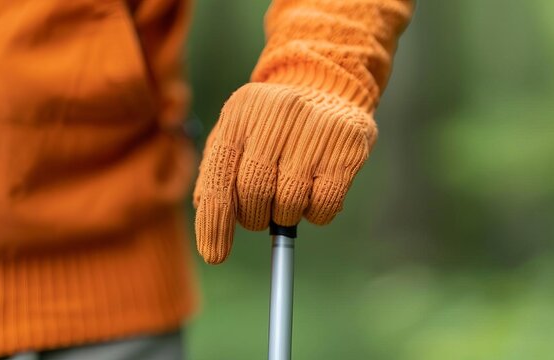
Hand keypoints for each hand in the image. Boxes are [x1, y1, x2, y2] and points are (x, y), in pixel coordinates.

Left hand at [193, 83, 375, 263]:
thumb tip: (206, 215)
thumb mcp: (235, 133)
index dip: (215, 222)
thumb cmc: (270, 124)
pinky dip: (315, 214)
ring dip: (285, 215)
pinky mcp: (347, 147)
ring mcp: (316, 129)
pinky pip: (324, 205)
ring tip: (288, 196)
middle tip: (259, 214)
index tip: (215, 256)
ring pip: (290, 203)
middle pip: (255, 193)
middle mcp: (278, 115)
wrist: (324, 87)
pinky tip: (313, 195)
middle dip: (253, 217)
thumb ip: (216, 170)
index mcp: (240, 114)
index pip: (220, 178)